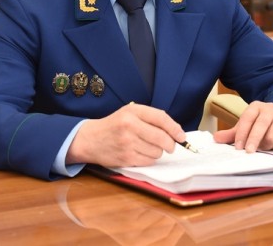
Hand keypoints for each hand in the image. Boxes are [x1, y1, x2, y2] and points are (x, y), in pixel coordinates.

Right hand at [66, 103, 185, 166]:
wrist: (91, 139)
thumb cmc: (114, 125)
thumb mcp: (130, 113)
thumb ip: (151, 118)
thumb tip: (175, 132)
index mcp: (133, 111)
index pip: (161, 118)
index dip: (175, 128)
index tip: (181, 136)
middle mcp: (130, 125)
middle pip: (162, 138)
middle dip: (170, 144)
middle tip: (169, 146)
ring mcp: (127, 143)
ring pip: (157, 152)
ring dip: (157, 152)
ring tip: (147, 147)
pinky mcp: (126, 157)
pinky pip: (149, 161)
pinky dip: (149, 159)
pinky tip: (141, 153)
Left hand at [212, 101, 272, 151]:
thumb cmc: (262, 123)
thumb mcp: (247, 125)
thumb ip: (232, 133)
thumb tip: (216, 138)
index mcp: (256, 107)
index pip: (247, 118)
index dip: (242, 133)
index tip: (238, 146)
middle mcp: (270, 110)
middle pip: (261, 125)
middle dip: (254, 140)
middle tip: (249, 152)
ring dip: (266, 145)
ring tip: (262, 148)